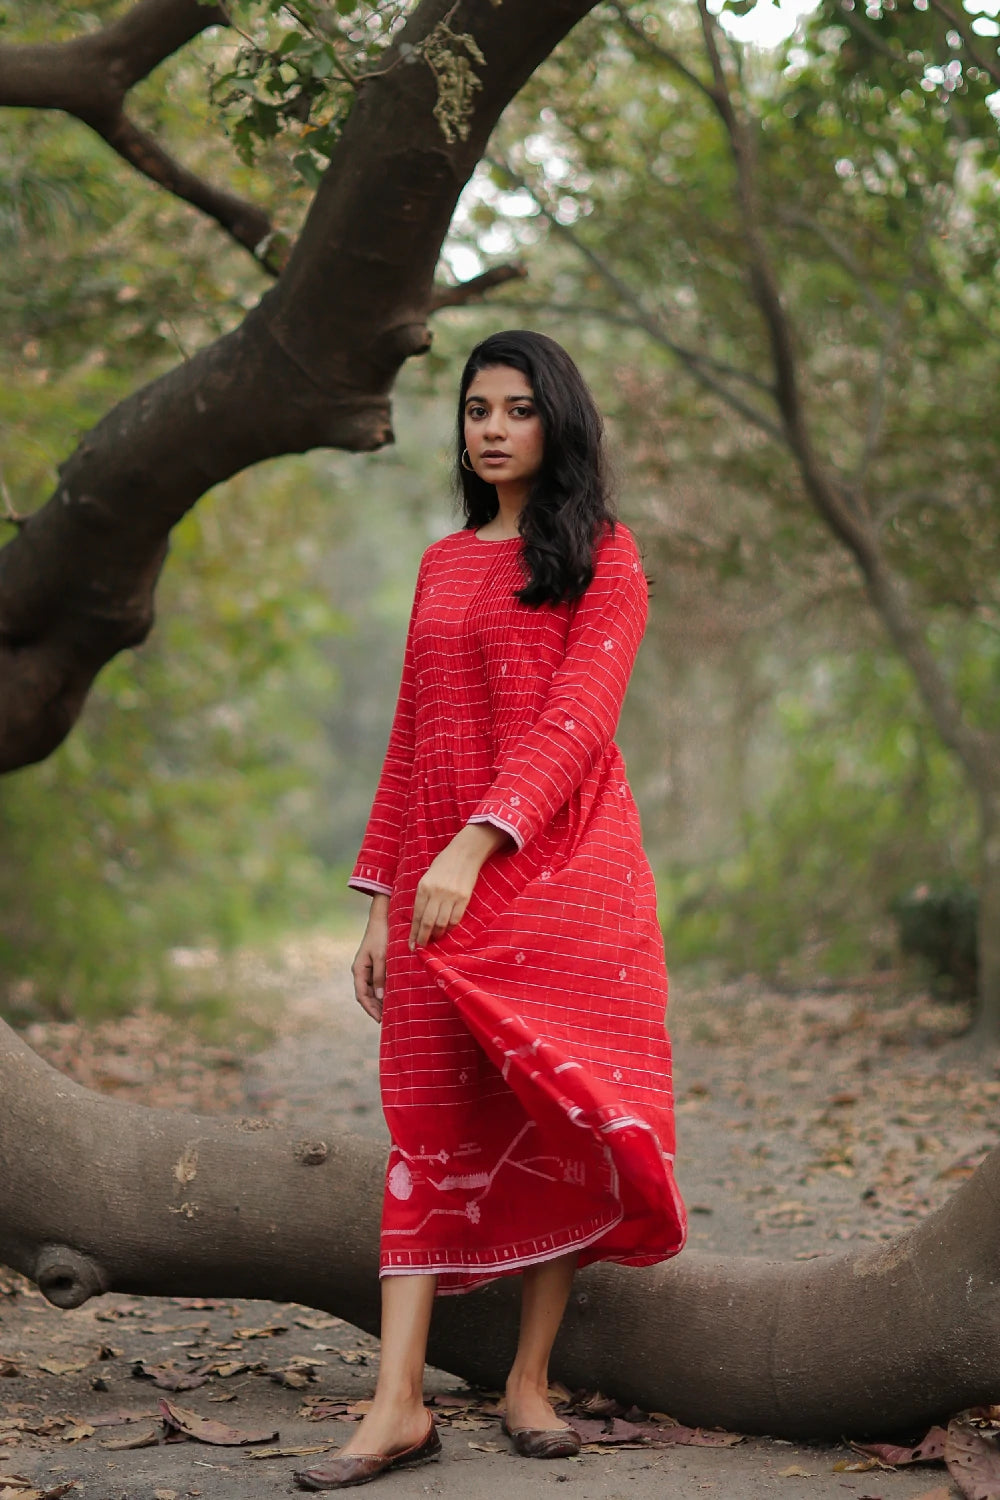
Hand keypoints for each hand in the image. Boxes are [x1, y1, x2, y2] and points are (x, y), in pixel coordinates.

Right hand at [352, 894, 388, 1021]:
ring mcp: (367, 968)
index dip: (370, 1009)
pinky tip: (392, 996)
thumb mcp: (382, 957)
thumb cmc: (381, 936)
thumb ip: (380, 976)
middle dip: (375, 1008)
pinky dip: (383, 991)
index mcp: (359, 970)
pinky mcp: (375, 964)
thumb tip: (381, 997)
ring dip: (379, 1001)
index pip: (362, 995)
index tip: (380, 1019)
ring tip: (390, 1012)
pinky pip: (377, 982)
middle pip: (366, 995)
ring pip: (372, 990)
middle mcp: (361, 971)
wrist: (382, 919)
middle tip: (387, 1020)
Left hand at [409, 823, 510, 951]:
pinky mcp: (464, 898)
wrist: (464, 853)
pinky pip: (455, 919)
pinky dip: (450, 928)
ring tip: (434, 937)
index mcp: (424, 887)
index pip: (417, 915)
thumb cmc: (443, 865)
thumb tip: (420, 919)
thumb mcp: (427, 878)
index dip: (414, 933)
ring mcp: (451, 896)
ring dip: (437, 934)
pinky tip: (447, 930)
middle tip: (422, 946)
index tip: (411, 945)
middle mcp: (436, 893)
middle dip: (423, 937)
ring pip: (442, 923)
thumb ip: (423, 896)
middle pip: (428, 922)